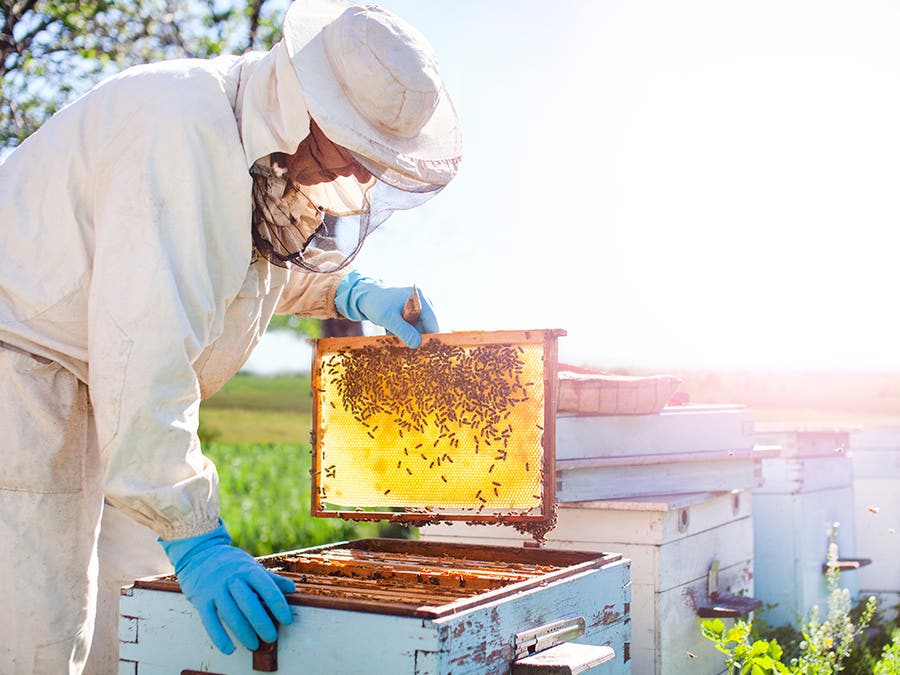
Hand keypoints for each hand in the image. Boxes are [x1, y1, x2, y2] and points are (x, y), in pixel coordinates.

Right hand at [159, 520, 294, 653]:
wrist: (199, 552)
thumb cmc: (231, 563)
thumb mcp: (251, 565)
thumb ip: (270, 578)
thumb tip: (292, 588)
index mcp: (247, 569)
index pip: (266, 587)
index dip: (277, 604)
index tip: (287, 620)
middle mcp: (231, 578)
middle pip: (248, 603)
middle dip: (261, 622)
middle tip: (271, 637)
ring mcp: (215, 589)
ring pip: (230, 613)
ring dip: (243, 632)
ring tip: (254, 645)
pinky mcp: (201, 599)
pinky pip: (210, 621)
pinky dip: (219, 637)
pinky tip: (229, 649)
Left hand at [335, 271, 438, 347]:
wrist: (363, 296)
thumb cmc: (376, 303)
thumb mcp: (389, 318)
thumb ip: (404, 331)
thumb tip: (418, 344)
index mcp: (420, 299)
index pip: (432, 322)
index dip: (432, 337)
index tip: (428, 352)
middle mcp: (421, 302)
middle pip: (427, 326)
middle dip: (419, 338)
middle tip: (411, 350)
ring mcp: (416, 307)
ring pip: (419, 328)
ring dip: (410, 337)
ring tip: (397, 340)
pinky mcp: (409, 313)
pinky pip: (412, 327)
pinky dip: (405, 334)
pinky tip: (394, 335)